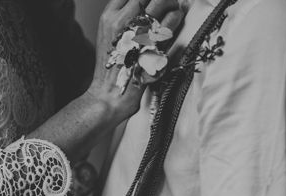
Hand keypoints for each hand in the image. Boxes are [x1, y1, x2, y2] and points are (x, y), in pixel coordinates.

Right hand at [87, 0, 183, 122]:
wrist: (109, 96)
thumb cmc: (113, 70)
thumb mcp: (110, 38)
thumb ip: (123, 19)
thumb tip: (143, 5)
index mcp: (109, 17)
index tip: (151, 2)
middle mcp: (122, 22)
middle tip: (166, 4)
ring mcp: (137, 32)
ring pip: (162, 1)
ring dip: (172, 4)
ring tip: (173, 12)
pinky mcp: (152, 45)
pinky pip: (171, 20)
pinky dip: (176, 18)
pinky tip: (175, 23)